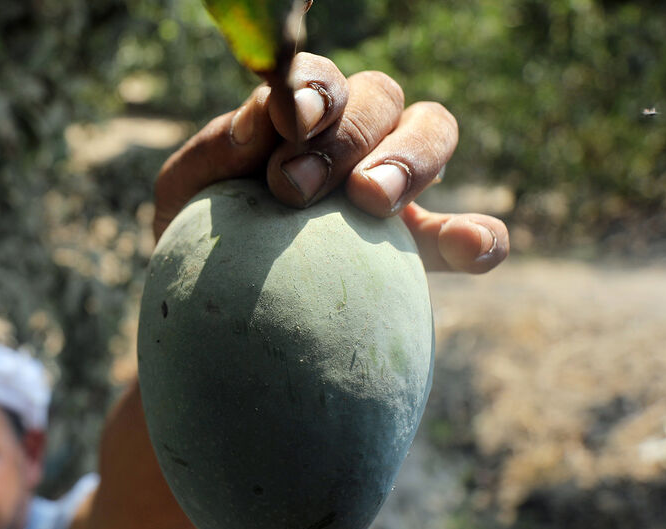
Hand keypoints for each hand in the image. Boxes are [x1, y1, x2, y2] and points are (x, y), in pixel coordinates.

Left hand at [152, 54, 507, 273]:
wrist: (212, 312)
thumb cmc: (197, 237)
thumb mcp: (187, 192)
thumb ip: (216, 149)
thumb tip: (259, 120)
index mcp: (302, 113)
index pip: (321, 80)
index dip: (314, 90)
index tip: (289, 122)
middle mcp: (358, 135)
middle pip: (380, 98)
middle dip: (343, 137)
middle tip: (293, 189)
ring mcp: (399, 186)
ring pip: (433, 132)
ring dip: (408, 159)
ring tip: (369, 201)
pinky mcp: (425, 248)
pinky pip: (475, 235)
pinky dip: (479, 236)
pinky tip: (467, 247)